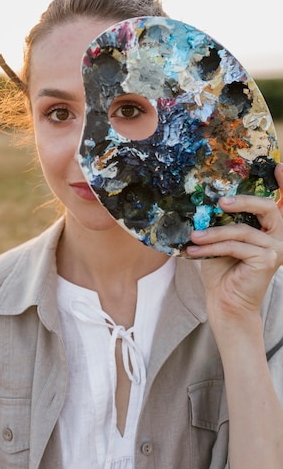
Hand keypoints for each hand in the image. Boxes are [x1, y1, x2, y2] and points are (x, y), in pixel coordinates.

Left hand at [186, 163, 282, 327]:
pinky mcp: (268, 260)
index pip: (281, 202)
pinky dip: (212, 247)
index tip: (279, 166)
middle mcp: (279, 236)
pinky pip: (236, 245)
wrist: (225, 301)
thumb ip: (222, 220)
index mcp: (269, 227)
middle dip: (243, 201)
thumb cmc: (222, 269)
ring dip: (213, 232)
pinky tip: (193, 251)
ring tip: (193, 237)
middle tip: (220, 202)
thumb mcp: (221, 239)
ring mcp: (276, 248)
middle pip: (267, 207)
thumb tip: (205, 201)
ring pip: (242, 230)